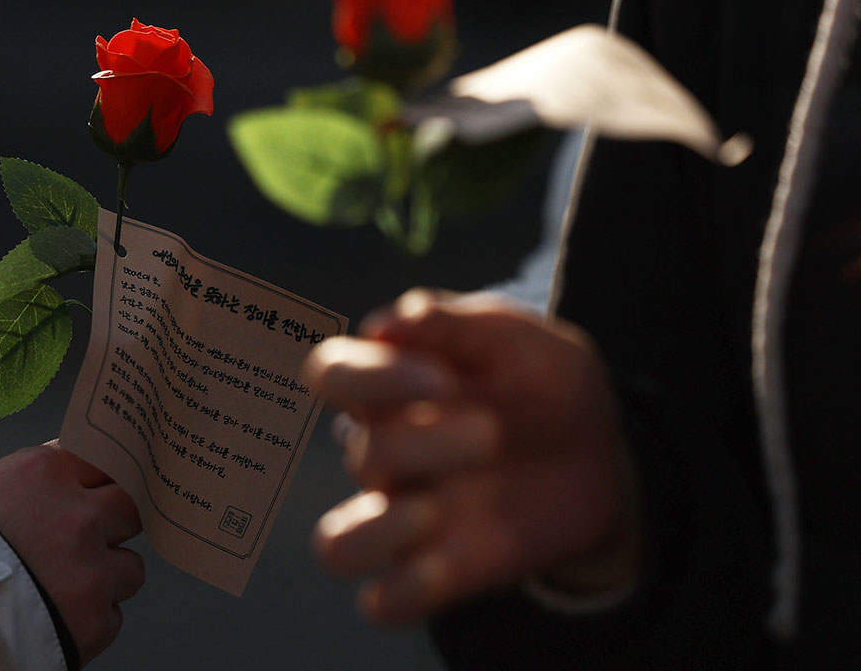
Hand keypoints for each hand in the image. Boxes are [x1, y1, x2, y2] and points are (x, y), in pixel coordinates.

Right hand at [0, 442, 143, 664]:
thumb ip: (41, 485)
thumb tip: (82, 481)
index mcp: (45, 472)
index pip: (105, 453)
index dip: (105, 474)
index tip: (108, 483)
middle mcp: (77, 515)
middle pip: (131, 506)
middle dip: (115, 523)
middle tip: (90, 539)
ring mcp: (91, 569)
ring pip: (131, 566)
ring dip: (106, 577)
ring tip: (62, 588)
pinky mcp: (95, 619)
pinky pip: (113, 614)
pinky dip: (90, 619)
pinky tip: (55, 617)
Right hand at [303, 290, 639, 623]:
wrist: (600, 456)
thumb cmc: (545, 385)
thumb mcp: (520, 339)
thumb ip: (457, 325)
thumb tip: (388, 325)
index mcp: (390, 388)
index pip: (329, 376)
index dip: (369, 379)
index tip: (442, 378)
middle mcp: (384, 453)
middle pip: (363, 454)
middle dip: (431, 442)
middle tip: (493, 433)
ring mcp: (405, 518)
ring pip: (338, 545)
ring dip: (381, 529)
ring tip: (438, 512)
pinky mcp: (439, 573)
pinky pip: (386, 603)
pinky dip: (403, 592)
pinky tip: (445, 567)